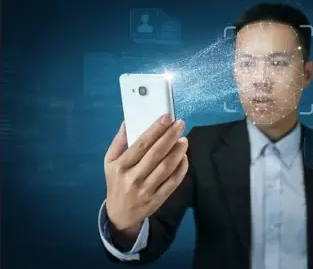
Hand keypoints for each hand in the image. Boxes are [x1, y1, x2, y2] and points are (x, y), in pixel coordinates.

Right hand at [104, 114, 188, 233]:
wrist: (120, 214)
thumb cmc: (116, 182)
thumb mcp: (109, 162)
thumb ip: (119, 142)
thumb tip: (128, 122)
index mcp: (121, 166)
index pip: (141, 144)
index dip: (155, 130)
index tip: (167, 118)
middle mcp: (134, 178)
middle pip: (156, 154)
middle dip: (170, 136)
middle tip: (180, 124)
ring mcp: (147, 190)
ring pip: (166, 168)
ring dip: (178, 152)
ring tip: (184, 139)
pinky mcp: (158, 199)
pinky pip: (173, 182)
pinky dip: (181, 168)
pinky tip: (184, 157)